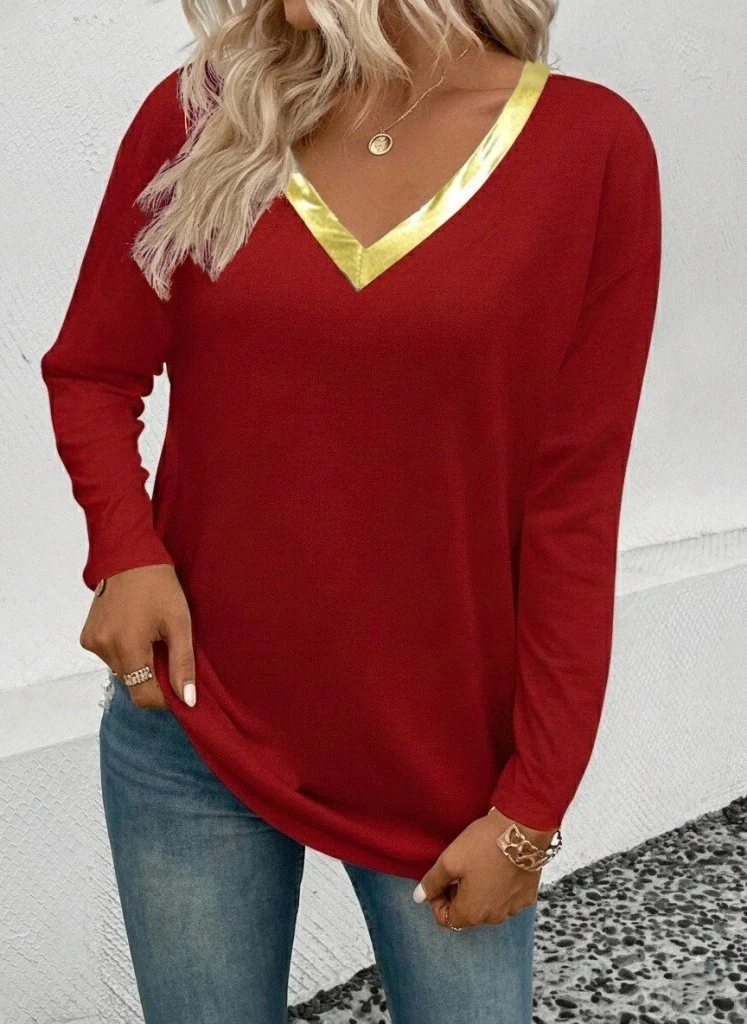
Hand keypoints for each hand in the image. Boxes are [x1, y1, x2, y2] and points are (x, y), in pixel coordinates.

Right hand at [80, 564, 195, 708]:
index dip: (164, 697)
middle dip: (153, 677)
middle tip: (167, 651)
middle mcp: (104, 648)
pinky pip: (110, 658)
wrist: (129, 557)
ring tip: (150, 636)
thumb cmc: (159, 586)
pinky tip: (134, 630)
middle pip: (133, 684)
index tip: (178, 685)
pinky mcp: (87, 638)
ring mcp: (92, 643)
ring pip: (122, 672)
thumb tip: (187, 700)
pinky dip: (125, 652)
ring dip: (139, 663)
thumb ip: (182, 664)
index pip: (143, 695)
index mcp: (127, 646)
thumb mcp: (179, 623)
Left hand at [413, 807, 553, 928]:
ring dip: (479, 892)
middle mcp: (494, 917)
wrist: (522, 830)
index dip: (437, 899)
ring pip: (488, 906)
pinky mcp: (527, 896)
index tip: (440, 878)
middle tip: (458, 869)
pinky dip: (499, 888)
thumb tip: (419, 897)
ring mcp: (514, 908)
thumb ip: (432, 882)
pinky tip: (497, 867)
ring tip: (478, 866)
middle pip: (467, 913)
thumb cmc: (483, 845)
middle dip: (458, 894)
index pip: (445, 919)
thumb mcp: (449, 861)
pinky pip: (507, 898)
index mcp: (471, 913)